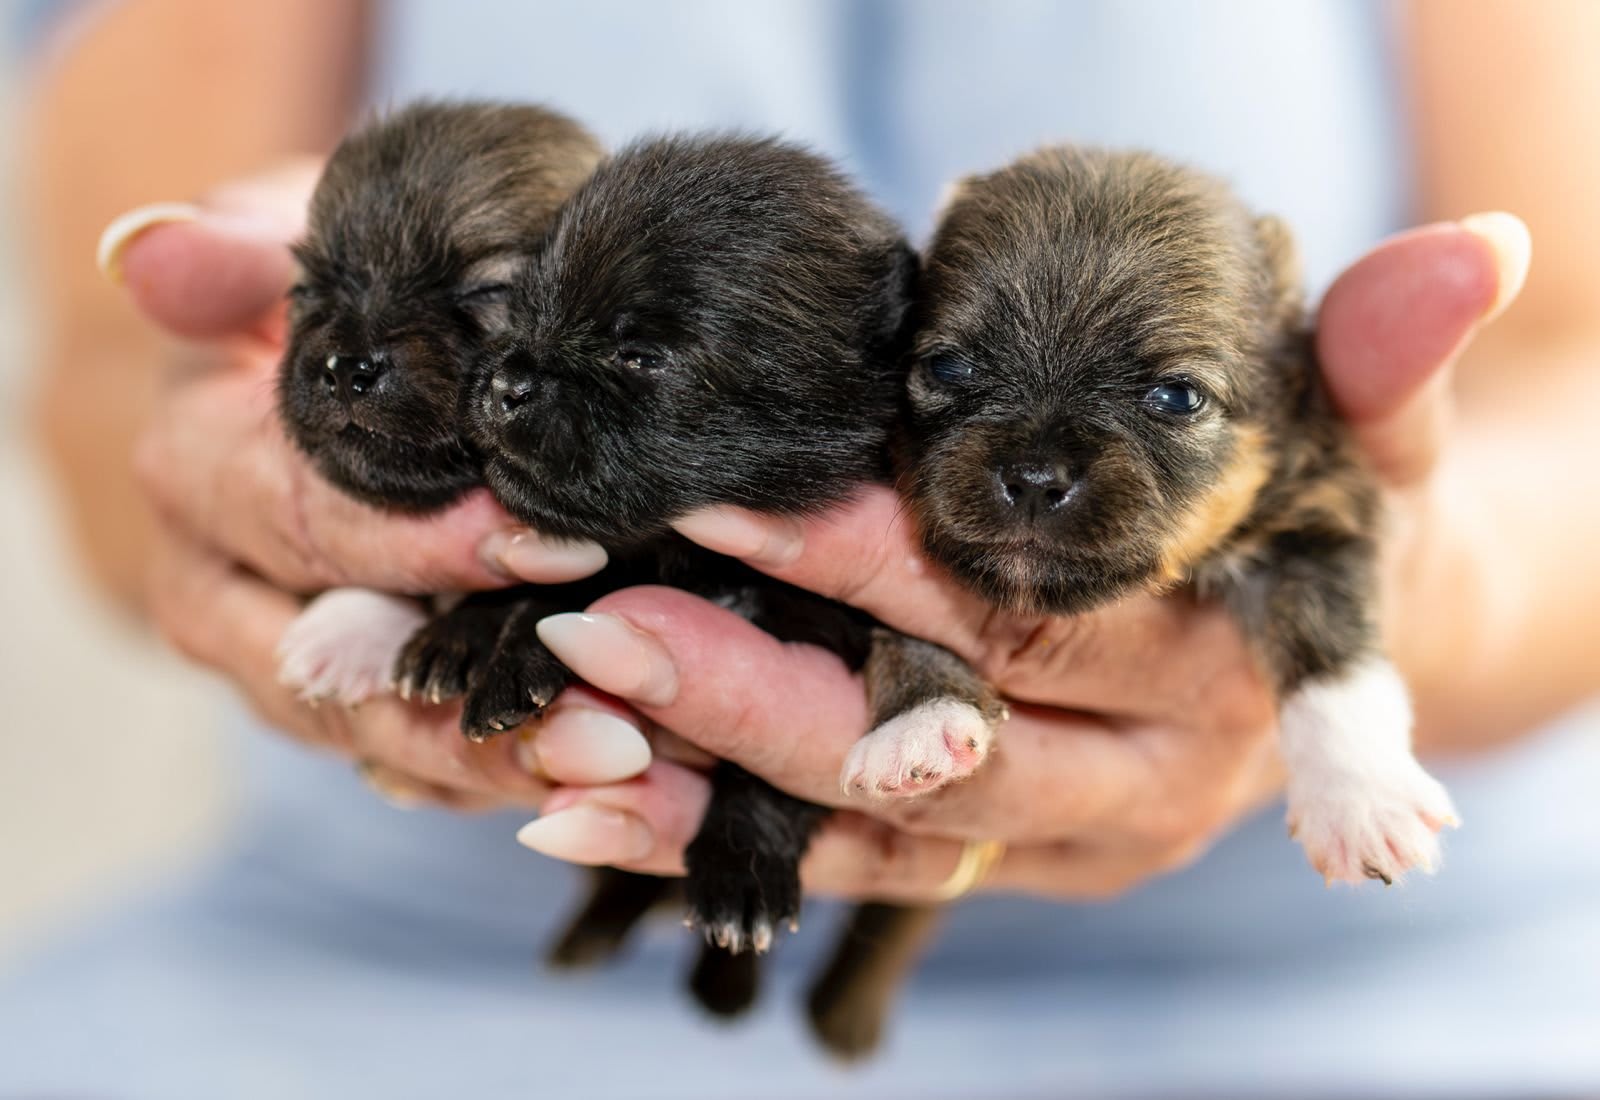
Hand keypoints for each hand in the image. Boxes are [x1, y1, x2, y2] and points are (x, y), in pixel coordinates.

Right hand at [106, 167, 650, 809]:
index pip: (312, 518)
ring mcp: (280, 668)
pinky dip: (508, 784)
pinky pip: (415, 772)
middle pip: (338, 673)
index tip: (563, 546)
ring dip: (504, 770)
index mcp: (199, 471)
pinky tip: (611, 799)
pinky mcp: (343, 713)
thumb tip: (151, 255)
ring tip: (630, 781)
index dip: (433, 541)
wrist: (325, 377)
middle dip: (479, 708)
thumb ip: (238, 251)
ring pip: (379, 743)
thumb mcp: (296, 249)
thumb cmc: (344, 303)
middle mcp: (220, 591)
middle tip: (619, 731)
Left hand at [510, 215, 1527, 899]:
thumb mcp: (1366, 439)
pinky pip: (851, 864)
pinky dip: (720, 846)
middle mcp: (1138, 775)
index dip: (870, 562)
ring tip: (551, 765)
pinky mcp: (1004, 858)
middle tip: (590, 633)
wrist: (1339, 646)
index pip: (1024, 616)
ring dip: (705, 802)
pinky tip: (592, 822)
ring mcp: (1062, 836)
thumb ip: (1376, 361)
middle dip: (750, 692)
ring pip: (871, 832)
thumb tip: (1465, 250)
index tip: (719, 499)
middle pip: (928, 743)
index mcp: (1214, 666)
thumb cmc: (1325, 513)